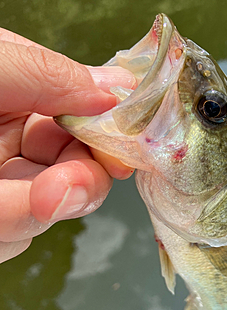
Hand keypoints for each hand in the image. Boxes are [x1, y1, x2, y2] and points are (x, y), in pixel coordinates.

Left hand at [0, 28, 135, 263]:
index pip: (83, 114)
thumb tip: (121, 88)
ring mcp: (3, 185)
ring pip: (51, 209)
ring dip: (38, 210)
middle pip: (80, 168)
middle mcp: (13, 141)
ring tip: (14, 204)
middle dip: (83, 180)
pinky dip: (13, 227)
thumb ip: (51, 74)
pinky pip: (18, 236)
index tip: (132, 144)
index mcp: (18, 94)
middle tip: (68, 186)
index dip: (111, 131)